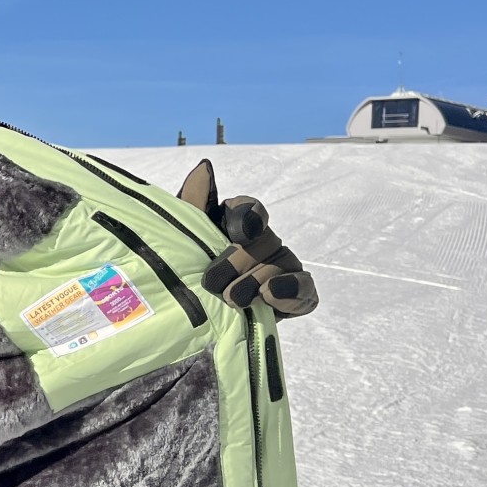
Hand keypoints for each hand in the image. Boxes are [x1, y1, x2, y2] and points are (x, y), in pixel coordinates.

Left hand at [177, 159, 318, 318]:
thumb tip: (205, 166)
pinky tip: (270, 295)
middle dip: (238, 261)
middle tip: (213, 283)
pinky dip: (290, 291)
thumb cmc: (188, 272)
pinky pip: (305, 289)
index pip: (250, 209)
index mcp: (238, 225)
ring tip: (232, 299)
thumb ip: (193, 202)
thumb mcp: (182, 238)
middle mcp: (265, 242)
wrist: (195, 320)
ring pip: (280, 265)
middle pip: (264, 240)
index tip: (238, 233)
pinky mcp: (296, 296)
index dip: (247, 217)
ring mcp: (284, 267)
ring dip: (255, 281)